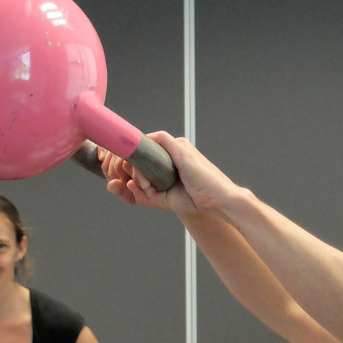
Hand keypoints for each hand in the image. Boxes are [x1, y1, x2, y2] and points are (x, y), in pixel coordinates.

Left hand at [98, 133, 246, 217]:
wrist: (220, 201)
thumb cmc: (198, 199)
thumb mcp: (164, 200)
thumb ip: (142, 195)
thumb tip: (122, 184)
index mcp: (169, 159)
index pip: (139, 156)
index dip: (126, 168)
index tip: (125, 183)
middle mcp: (171, 149)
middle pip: (137, 150)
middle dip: (127, 168)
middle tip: (135, 186)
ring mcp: (176, 146)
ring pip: (142, 146)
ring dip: (136, 166)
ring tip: (146, 186)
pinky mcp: (179, 148)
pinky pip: (152, 141)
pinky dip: (142, 153)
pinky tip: (141, 169)